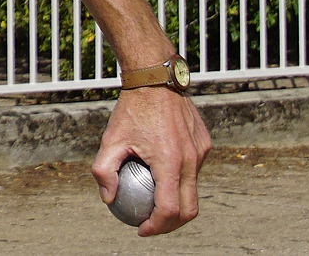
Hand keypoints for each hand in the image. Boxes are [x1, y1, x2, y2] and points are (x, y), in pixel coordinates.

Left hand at [92, 85, 211, 235]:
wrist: (156, 80)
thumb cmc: (131, 109)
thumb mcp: (110, 140)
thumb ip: (104, 171)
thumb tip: (108, 198)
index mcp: (170, 163)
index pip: (169, 210)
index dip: (156, 226)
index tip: (141, 229)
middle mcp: (192, 161)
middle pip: (189, 209)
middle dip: (171, 224)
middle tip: (151, 224)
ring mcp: (202, 152)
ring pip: (193, 189)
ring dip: (177, 201)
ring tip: (154, 202)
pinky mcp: (205, 144)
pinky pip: (195, 169)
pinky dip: (180, 179)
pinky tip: (161, 176)